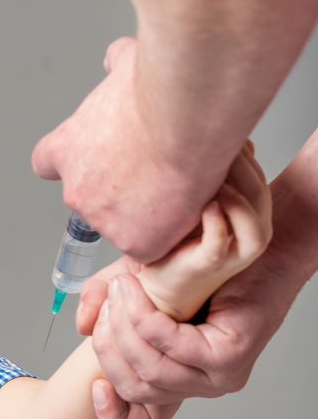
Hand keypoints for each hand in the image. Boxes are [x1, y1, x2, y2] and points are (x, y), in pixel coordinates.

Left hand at [31, 36, 230, 262]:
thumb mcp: (127, 62)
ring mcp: (104, 220)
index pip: (49, 163)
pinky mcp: (138, 243)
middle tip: (158, 171)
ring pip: (127, 223)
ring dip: (150, 211)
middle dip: (121, 189)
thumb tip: (116, 56)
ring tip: (181, 184)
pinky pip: (156, 244)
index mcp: (64, 149)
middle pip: (93, 199)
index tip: (92, 160)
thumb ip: (116, 62)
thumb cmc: (155, 89)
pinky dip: (174, 231)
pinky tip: (192, 208)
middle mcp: (76, 190)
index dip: (72, 161)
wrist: (183, 121)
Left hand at [135, 142, 272, 319]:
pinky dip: (218, 222)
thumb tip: (209, 141)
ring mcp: (232, 252)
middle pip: (259, 194)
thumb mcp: (193, 203)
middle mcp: (248, 234)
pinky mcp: (209, 264)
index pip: (257, 179)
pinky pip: (221, 243)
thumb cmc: (177, 242)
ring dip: (238, 194)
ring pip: (253, 222)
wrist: (159, 283)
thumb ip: (207, 178)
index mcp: (247, 216)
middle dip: (242, 168)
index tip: (222, 135)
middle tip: (218, 146)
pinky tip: (208, 204)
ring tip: (217, 174)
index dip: (244, 157)